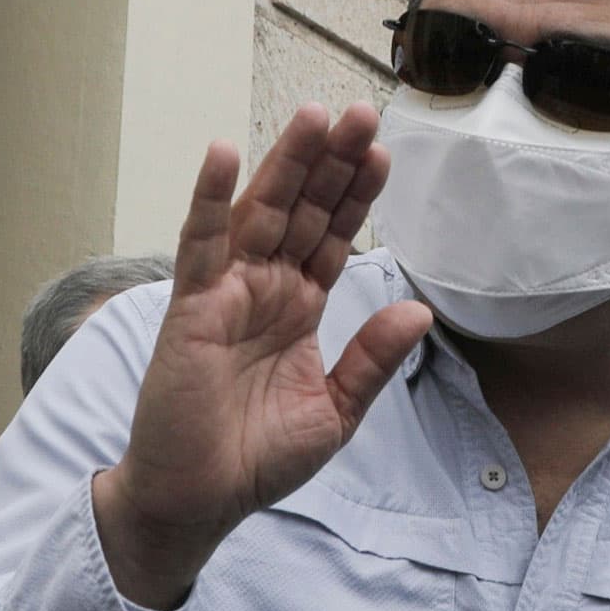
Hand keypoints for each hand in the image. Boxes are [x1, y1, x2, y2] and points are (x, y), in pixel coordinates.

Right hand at [92, 103, 430, 607]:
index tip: (382, 150)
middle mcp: (264, 290)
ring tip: (314, 114)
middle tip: (359, 110)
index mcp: (299, 309)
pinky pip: (200, 244)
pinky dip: (208, 199)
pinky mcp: (192, 307)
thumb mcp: (335, 412)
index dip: (357, 194)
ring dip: (285, 163)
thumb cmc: (257, 459)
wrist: (201, 499)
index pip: (334, 237)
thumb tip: (417, 309)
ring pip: (261, 213)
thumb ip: (372, 359)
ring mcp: (227, 293)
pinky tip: (222, 154)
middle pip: (304, 211)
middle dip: (331, 162)